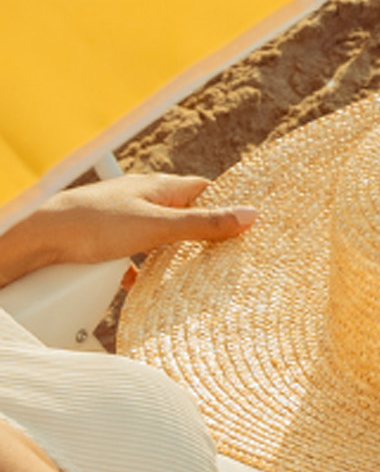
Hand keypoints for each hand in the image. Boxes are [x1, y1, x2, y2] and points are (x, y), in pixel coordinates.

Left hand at [0, 175, 256, 286]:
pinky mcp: (101, 239)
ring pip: (157, 236)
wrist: (37, 237)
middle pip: (183, 214)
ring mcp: (121, 218)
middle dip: (201, 233)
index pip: (205, 189)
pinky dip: (141, 268)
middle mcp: (142, 198)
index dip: (228, 202)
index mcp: (160, 187)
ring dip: (170, 253)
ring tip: (186, 273)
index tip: (248, 221)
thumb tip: (251, 216)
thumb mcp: (157, 227)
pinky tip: (140, 285)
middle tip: (224, 254)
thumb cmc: (94, 224)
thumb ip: (203, 225)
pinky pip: (131, 253)